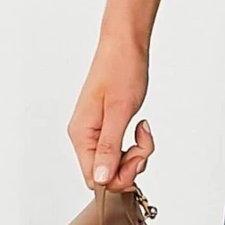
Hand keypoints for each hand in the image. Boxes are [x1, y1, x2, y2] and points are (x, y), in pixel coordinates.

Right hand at [67, 37, 154, 193]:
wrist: (125, 46)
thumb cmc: (121, 70)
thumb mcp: (119, 111)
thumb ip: (109, 147)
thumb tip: (101, 178)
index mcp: (82, 134)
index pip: (94, 178)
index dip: (118, 176)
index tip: (136, 157)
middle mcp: (84, 136)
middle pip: (106, 174)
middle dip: (130, 165)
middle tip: (142, 143)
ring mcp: (94, 132)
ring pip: (115, 163)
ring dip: (135, 154)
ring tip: (143, 131)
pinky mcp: (105, 127)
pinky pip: (119, 149)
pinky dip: (135, 144)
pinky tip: (140, 127)